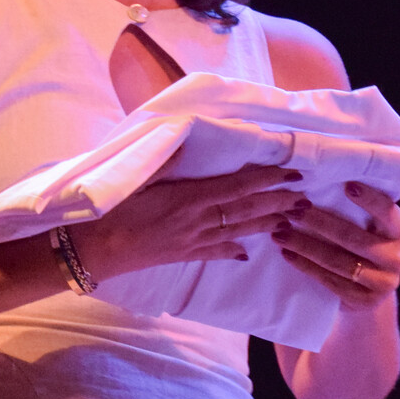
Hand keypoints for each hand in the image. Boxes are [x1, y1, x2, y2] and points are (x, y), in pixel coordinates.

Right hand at [73, 164, 307, 280]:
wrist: (95, 249)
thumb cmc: (112, 209)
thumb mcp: (139, 178)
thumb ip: (166, 162)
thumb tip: (189, 143)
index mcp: (188, 198)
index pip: (237, 187)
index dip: (266, 180)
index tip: (291, 172)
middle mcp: (197, 221)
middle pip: (246, 210)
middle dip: (277, 202)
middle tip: (304, 196)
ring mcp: (192, 241)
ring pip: (238, 231)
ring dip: (266, 225)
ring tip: (291, 218)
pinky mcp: (182, 255)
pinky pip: (214, 252)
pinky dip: (232, 251)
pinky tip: (246, 253)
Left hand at [271, 181, 399, 310]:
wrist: (366, 293)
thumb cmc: (359, 248)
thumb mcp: (366, 229)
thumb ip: (354, 211)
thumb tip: (317, 178)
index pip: (388, 212)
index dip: (369, 199)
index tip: (346, 185)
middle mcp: (397, 258)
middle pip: (354, 238)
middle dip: (319, 223)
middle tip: (291, 210)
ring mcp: (384, 282)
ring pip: (338, 261)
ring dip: (305, 245)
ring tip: (279, 233)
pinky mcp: (364, 301)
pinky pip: (330, 281)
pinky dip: (305, 265)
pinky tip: (287, 253)